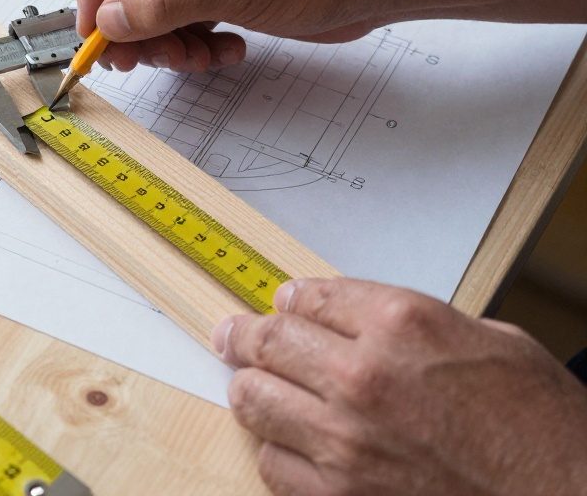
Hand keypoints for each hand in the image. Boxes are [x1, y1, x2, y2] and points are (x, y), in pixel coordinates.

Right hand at [76, 0, 415, 71]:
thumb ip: (164, 4)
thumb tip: (108, 19)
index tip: (97, 30)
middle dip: (132, 24)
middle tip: (141, 61)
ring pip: (150, 5)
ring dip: (166, 42)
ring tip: (198, 58)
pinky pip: (182, 18)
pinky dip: (194, 42)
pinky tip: (226, 50)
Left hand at [213, 277, 586, 495]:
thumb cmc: (541, 425)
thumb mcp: (488, 338)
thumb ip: (409, 318)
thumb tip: (348, 312)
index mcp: (399, 323)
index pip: (307, 296)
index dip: (288, 300)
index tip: (279, 304)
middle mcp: (361, 375)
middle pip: (267, 340)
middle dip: (244, 335)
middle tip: (231, 336)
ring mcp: (345, 440)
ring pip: (254, 399)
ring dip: (251, 388)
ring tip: (250, 384)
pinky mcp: (339, 495)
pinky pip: (273, 463)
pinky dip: (275, 449)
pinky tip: (288, 442)